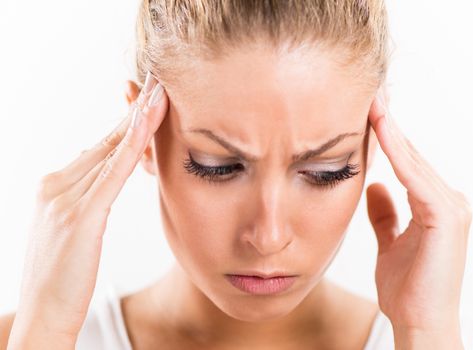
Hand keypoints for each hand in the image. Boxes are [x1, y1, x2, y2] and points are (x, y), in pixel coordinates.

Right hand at [7, 72, 167, 347]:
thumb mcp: (75, 232)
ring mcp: (65, 198)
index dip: (128, 123)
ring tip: (163, 91)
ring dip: (139, 119)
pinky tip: (150, 122)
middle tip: (161, 83)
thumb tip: (107, 182)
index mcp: (56, 187)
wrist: (43, 315)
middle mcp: (57, 185)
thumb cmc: (63, 278)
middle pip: (106, 141)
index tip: (151, 100)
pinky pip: (112, 172)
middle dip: (136, 112)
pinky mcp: (80, 216)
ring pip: (111, 150)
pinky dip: (132, 144)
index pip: (101, 148)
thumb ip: (88, 203)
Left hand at [366, 88, 471, 346]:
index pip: (407, 163)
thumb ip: (385, 215)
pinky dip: (398, 153)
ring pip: (413, 160)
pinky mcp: (445, 217)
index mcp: (434, 206)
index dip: (386, 137)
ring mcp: (451, 207)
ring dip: (391, 130)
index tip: (365, 111)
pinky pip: (415, 178)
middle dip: (388, 124)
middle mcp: (447, 201)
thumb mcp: (389, 243)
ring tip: (371, 101)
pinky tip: (382, 130)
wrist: (418, 322)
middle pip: (411, 155)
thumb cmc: (407, 288)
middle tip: (368, 93)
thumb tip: (374, 187)